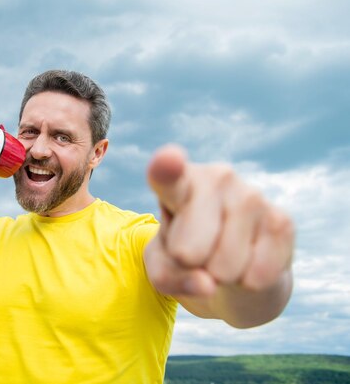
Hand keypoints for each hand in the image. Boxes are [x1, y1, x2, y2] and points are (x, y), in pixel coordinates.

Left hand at [143, 144, 293, 296]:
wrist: (231, 268)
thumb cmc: (185, 259)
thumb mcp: (162, 269)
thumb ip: (168, 277)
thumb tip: (208, 284)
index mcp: (177, 183)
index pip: (168, 175)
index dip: (166, 168)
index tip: (169, 160)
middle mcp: (216, 178)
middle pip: (189, 251)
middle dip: (190, 269)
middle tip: (196, 255)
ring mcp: (252, 195)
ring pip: (225, 267)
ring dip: (220, 277)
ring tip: (221, 257)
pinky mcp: (282, 221)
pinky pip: (258, 275)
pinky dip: (249, 283)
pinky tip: (248, 262)